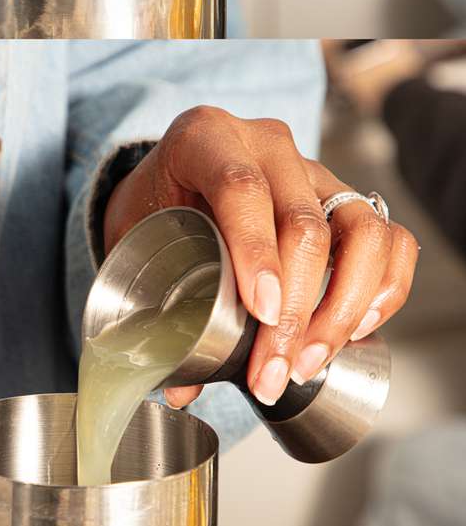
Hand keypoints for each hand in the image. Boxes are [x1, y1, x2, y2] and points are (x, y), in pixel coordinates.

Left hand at [103, 106, 417, 406]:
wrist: (171, 181)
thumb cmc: (154, 206)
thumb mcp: (135, 237)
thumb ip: (152, 304)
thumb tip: (180, 388)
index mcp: (205, 138)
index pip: (240, 188)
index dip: (256, 252)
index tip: (261, 312)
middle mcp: (267, 145)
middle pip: (303, 223)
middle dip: (295, 310)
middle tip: (274, 369)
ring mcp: (314, 170)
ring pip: (361, 230)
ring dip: (343, 307)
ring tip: (308, 361)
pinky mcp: (346, 197)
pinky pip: (389, 238)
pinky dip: (384, 288)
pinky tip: (356, 328)